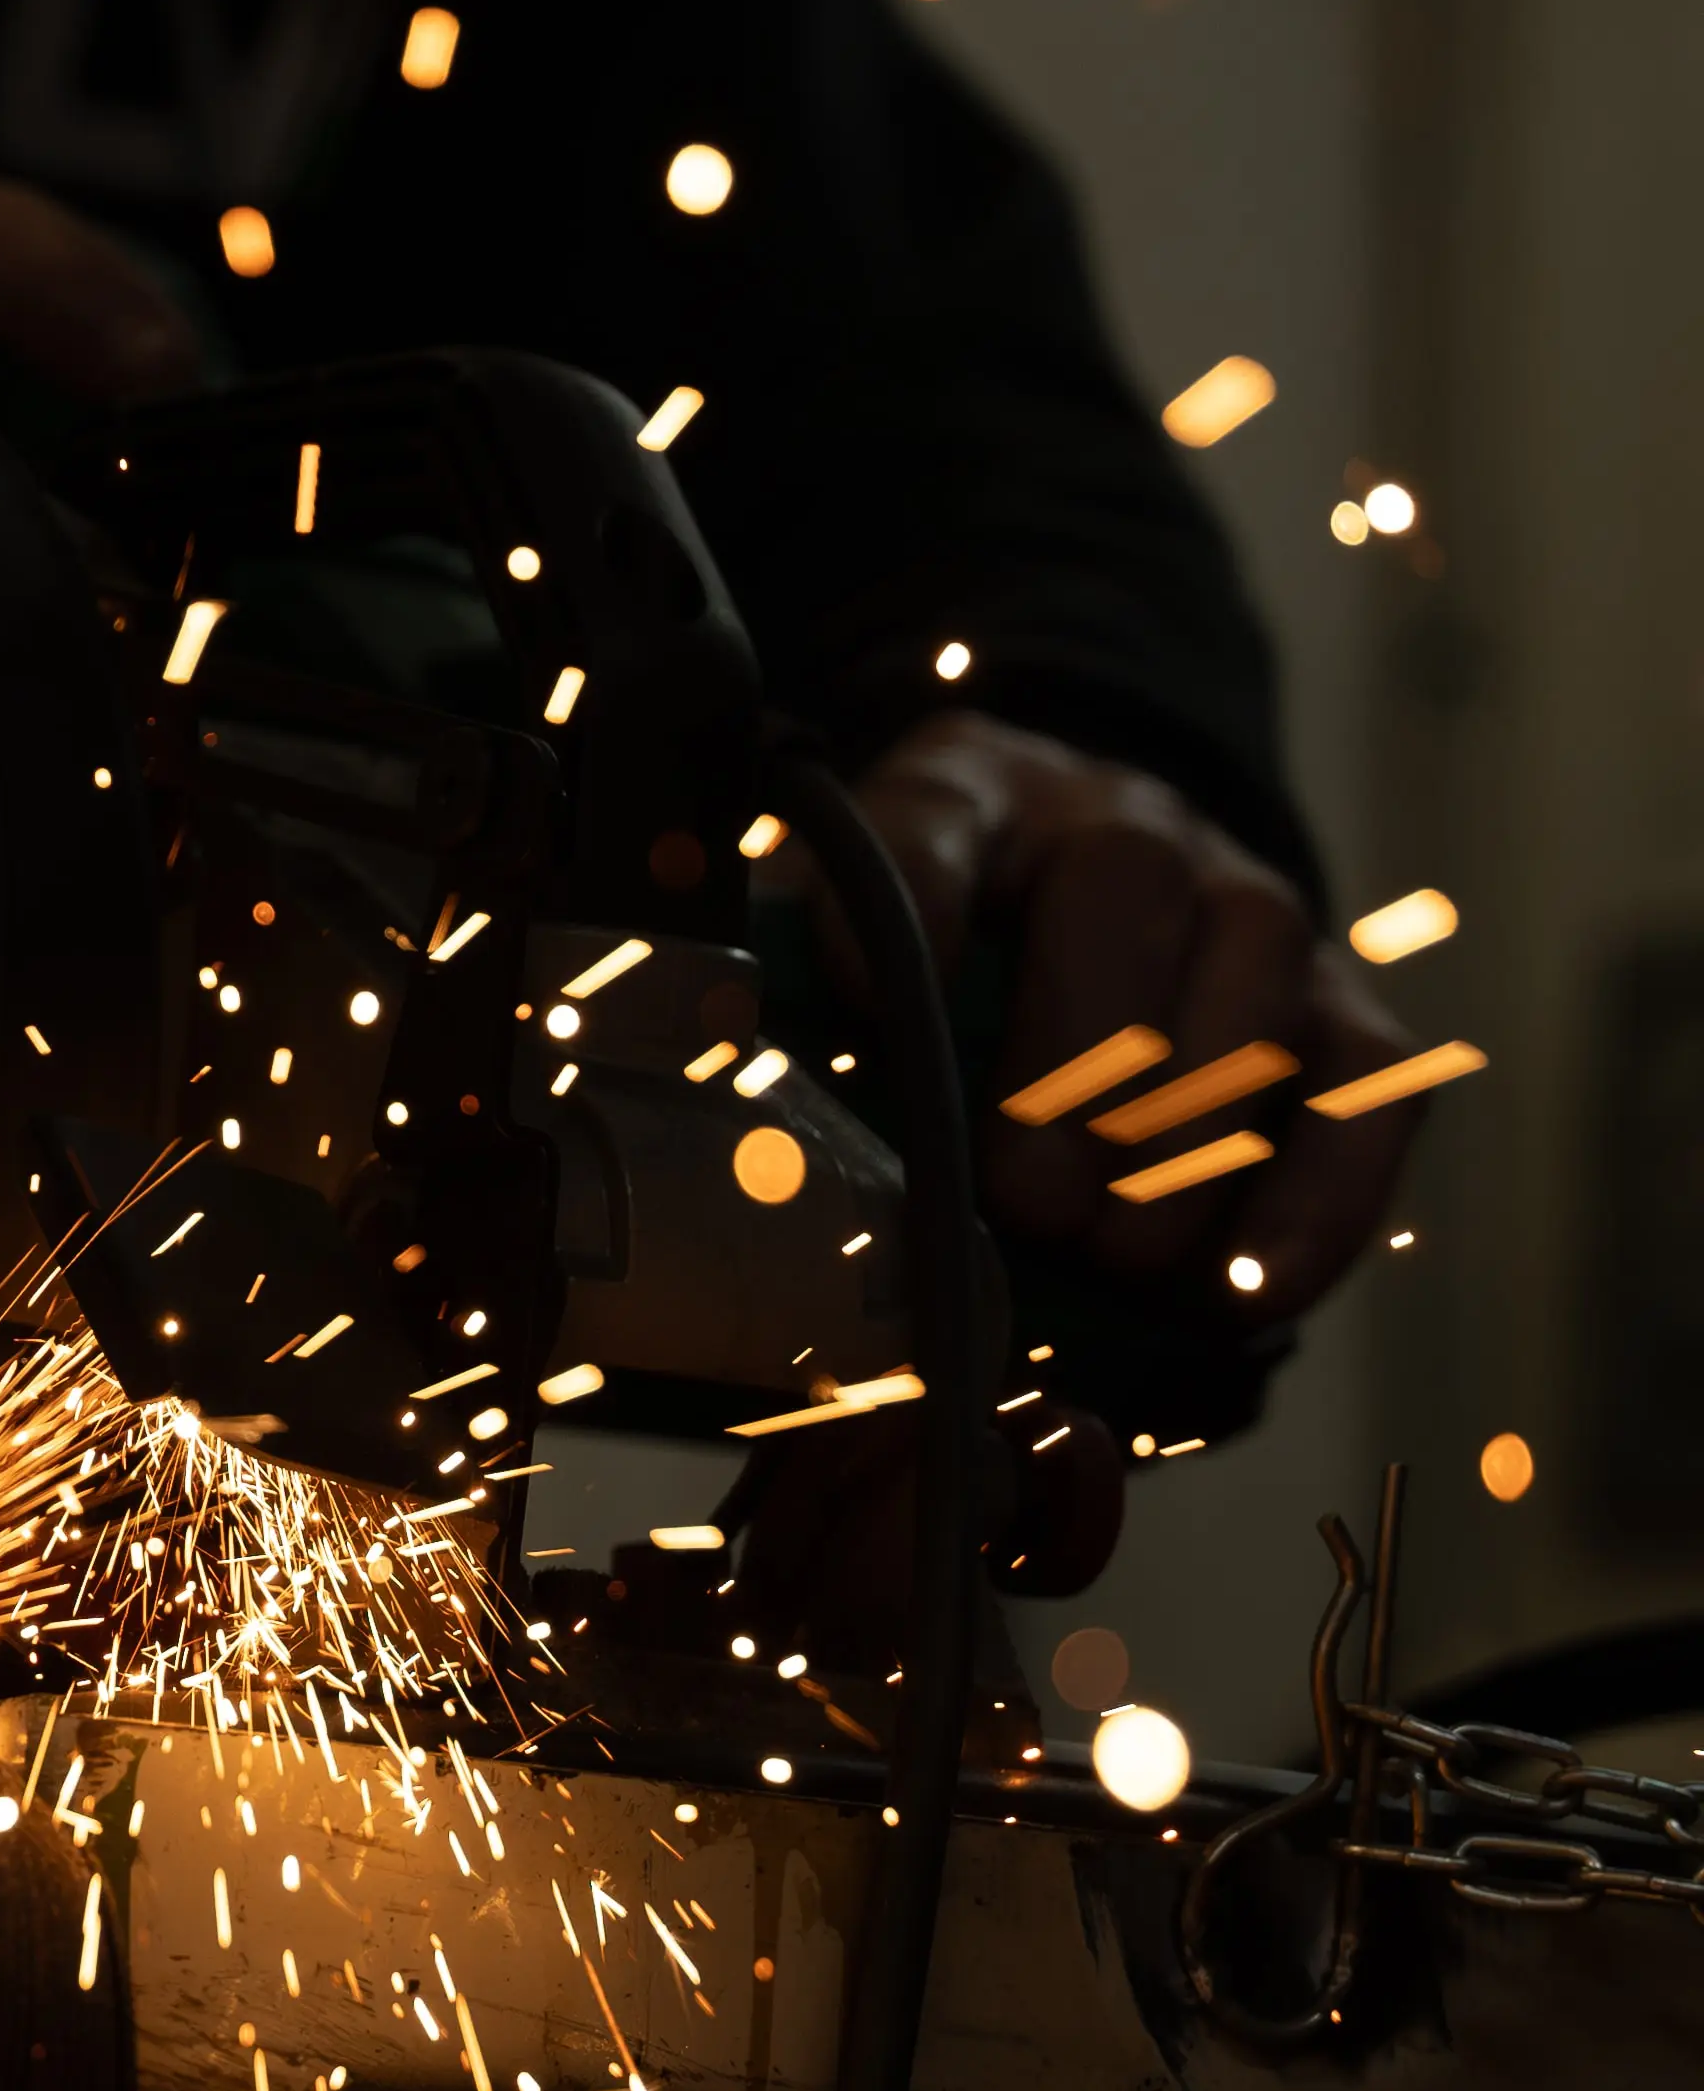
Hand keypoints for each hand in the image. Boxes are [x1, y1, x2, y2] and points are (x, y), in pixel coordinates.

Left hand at [845, 710, 1425, 1318]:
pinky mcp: (1343, 1003)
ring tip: (1117, 1256)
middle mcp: (1122, 826)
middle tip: (1029, 1200)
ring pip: (1256, 975)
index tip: (862, 996)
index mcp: (971, 796)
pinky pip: (1371, 1087)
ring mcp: (1249, 904)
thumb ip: (785, 986)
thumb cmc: (937, 959)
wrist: (1085, 916)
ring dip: (1190, 1133)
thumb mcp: (840, 940)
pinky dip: (1319, 1200)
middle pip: (1123, 890)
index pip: (932, 818)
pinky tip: (1244, 1295)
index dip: (906, 899)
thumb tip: (719, 1071)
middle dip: (1077, 1055)